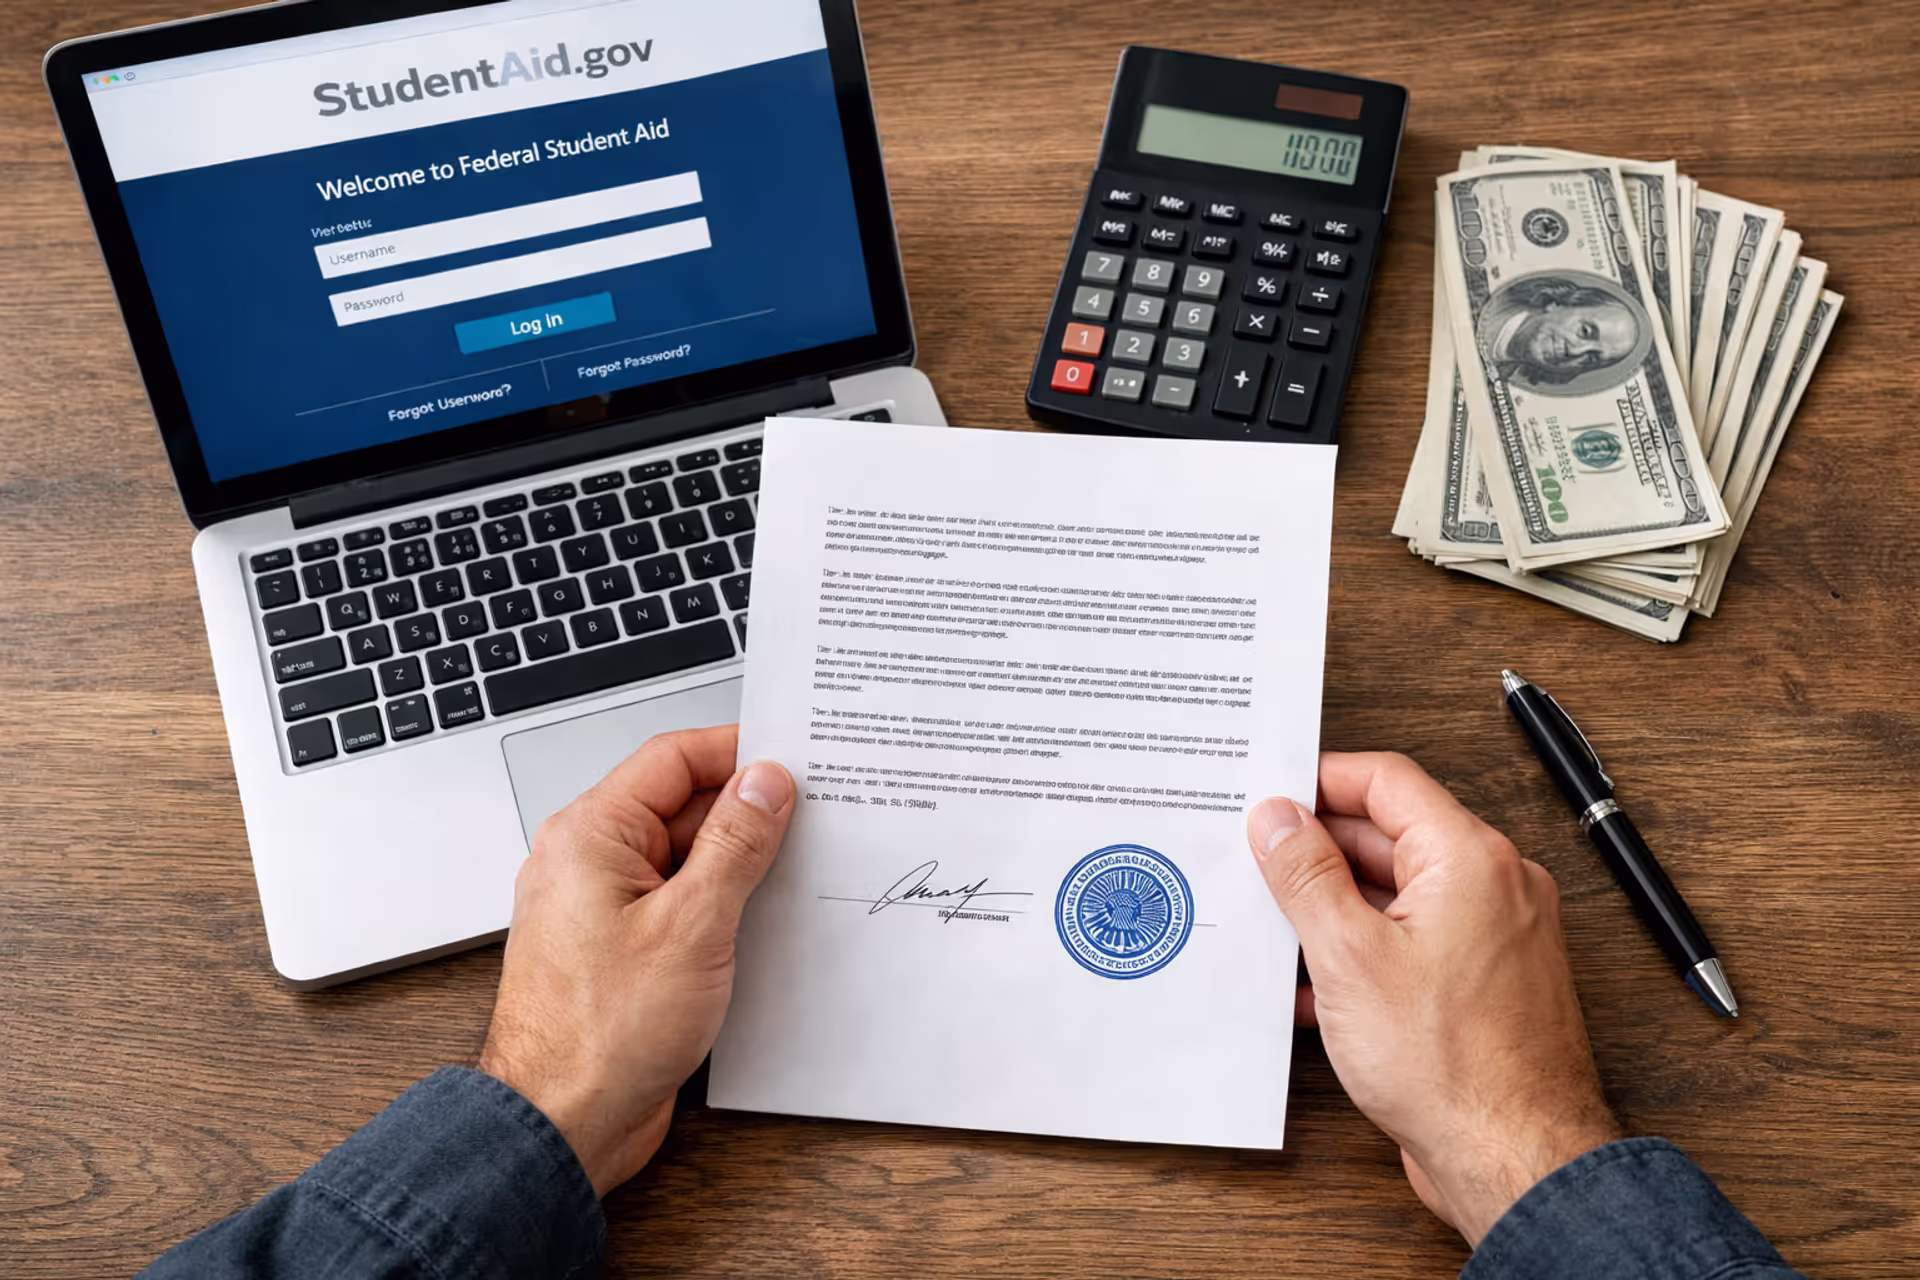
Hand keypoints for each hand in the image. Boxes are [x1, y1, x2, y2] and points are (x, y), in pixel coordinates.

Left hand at [478, 725, 793, 1195]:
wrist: (561, 1123)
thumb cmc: (600, 1035)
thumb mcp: (692, 925)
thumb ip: (735, 845)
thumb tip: (765, 784)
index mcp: (590, 835)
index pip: (673, 760)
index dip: (737, 752)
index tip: (794, 761)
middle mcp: (589, 863)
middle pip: (682, 807)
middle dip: (747, 813)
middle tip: (813, 820)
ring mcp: (604, 908)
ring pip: (686, 860)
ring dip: (739, 866)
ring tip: (795, 875)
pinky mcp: (622, 950)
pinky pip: (679, 905)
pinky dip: (721, 906)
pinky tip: (763, 923)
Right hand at [1247, 752, 1620, 1244]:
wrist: (1517, 1159)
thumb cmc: (1454, 1066)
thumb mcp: (1348, 955)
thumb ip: (1306, 876)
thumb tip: (1279, 820)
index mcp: (1469, 858)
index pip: (1386, 781)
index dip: (1320, 780)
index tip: (1270, 796)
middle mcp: (1495, 886)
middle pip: (1392, 835)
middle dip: (1319, 850)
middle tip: (1257, 863)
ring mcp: (1497, 936)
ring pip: (1401, 894)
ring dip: (1338, 907)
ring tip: (1278, 929)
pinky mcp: (1487, 984)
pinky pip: (1418, 942)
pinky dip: (1368, 951)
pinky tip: (1319, 988)